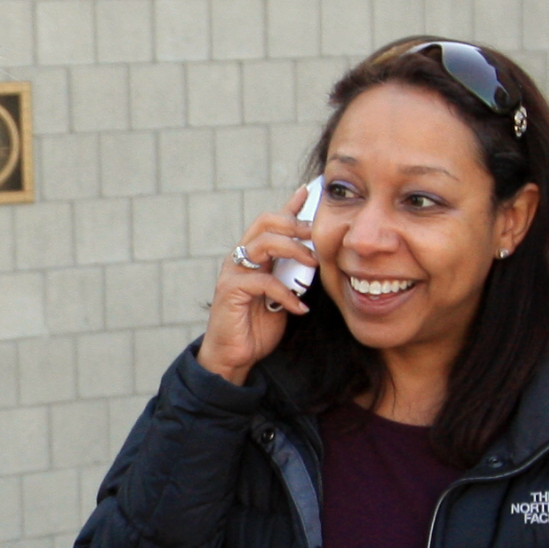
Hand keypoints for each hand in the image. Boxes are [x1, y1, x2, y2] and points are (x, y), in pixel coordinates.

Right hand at [197, 200, 321, 384]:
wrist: (234, 356)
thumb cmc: (258, 326)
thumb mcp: (283, 295)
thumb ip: (293, 275)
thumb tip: (315, 259)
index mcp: (253, 256)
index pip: (272, 222)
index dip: (290, 206)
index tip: (310, 191)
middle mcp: (241, 257)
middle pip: (266, 222)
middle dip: (295, 224)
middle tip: (317, 235)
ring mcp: (233, 271)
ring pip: (263, 243)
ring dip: (293, 250)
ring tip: (313, 264)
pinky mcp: (230, 290)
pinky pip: (263, 281)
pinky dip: (286, 293)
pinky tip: (299, 308)